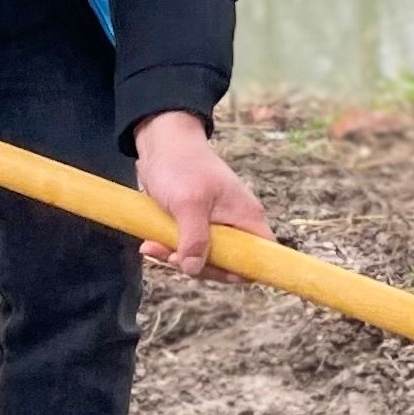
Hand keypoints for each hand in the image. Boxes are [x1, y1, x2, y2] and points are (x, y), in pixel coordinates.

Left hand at [134, 111, 268, 279]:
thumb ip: (194, 239)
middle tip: (172, 257)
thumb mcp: (188, 203)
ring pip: (205, 257)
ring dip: (178, 257)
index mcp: (246, 216)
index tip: (212, 272)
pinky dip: (170, 248)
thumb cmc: (181, 165)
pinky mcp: (197, 224)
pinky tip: (151, 243)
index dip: (244, 269)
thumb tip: (194, 269)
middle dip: (198, 265)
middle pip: (229, 263)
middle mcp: (236, 223)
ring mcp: (217, 224)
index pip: (262, 255)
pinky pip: (189, 247)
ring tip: (154, 246)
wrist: (162, 142)